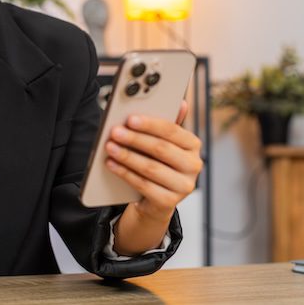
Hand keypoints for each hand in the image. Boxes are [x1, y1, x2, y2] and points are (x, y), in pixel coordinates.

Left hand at [104, 100, 202, 221]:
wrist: (156, 199)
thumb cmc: (158, 162)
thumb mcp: (163, 142)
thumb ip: (166, 124)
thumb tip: (181, 102)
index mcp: (193, 145)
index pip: (172, 131)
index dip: (150, 124)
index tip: (130, 118)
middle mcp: (194, 165)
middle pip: (161, 149)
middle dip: (135, 139)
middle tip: (115, 132)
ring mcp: (184, 186)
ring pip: (151, 168)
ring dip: (127, 156)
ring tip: (110, 147)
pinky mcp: (169, 202)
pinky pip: (144, 185)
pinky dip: (125, 173)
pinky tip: (112, 164)